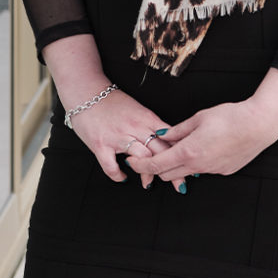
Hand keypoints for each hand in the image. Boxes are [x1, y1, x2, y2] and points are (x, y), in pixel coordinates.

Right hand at [70, 88, 185, 193]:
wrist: (86, 91)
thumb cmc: (112, 102)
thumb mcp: (137, 109)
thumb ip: (151, 125)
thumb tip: (167, 142)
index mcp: (146, 118)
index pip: (169, 138)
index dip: (181, 154)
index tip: (191, 166)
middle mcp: (134, 127)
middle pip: (159, 151)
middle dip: (172, 170)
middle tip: (180, 185)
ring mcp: (117, 137)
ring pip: (141, 159)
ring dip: (147, 173)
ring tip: (148, 182)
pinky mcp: (100, 145)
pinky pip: (111, 166)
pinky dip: (118, 175)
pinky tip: (122, 176)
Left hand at [126, 71, 277, 183]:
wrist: (258, 125)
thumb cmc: (230, 116)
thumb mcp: (199, 118)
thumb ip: (178, 130)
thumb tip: (162, 135)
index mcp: (188, 151)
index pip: (157, 165)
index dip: (141, 164)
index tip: (132, 161)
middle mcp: (198, 166)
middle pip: (167, 174)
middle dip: (156, 166)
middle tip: (152, 153)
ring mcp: (212, 171)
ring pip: (186, 172)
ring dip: (177, 164)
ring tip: (179, 147)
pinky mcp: (225, 171)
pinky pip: (203, 169)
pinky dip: (196, 162)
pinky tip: (203, 147)